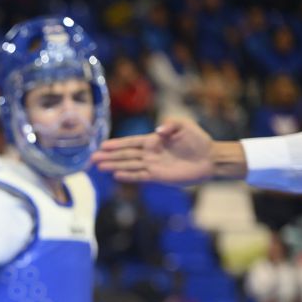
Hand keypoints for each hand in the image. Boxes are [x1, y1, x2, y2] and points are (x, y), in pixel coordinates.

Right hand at [91, 118, 216, 184]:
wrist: (209, 158)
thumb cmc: (197, 139)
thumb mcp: (185, 125)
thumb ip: (171, 125)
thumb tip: (157, 131)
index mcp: (153, 140)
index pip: (131, 142)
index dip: (117, 144)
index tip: (102, 145)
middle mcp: (149, 153)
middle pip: (125, 155)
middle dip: (109, 156)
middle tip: (93, 158)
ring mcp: (152, 165)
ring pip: (129, 165)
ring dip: (114, 166)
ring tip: (99, 167)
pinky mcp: (158, 176)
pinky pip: (140, 176)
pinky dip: (128, 175)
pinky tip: (117, 175)